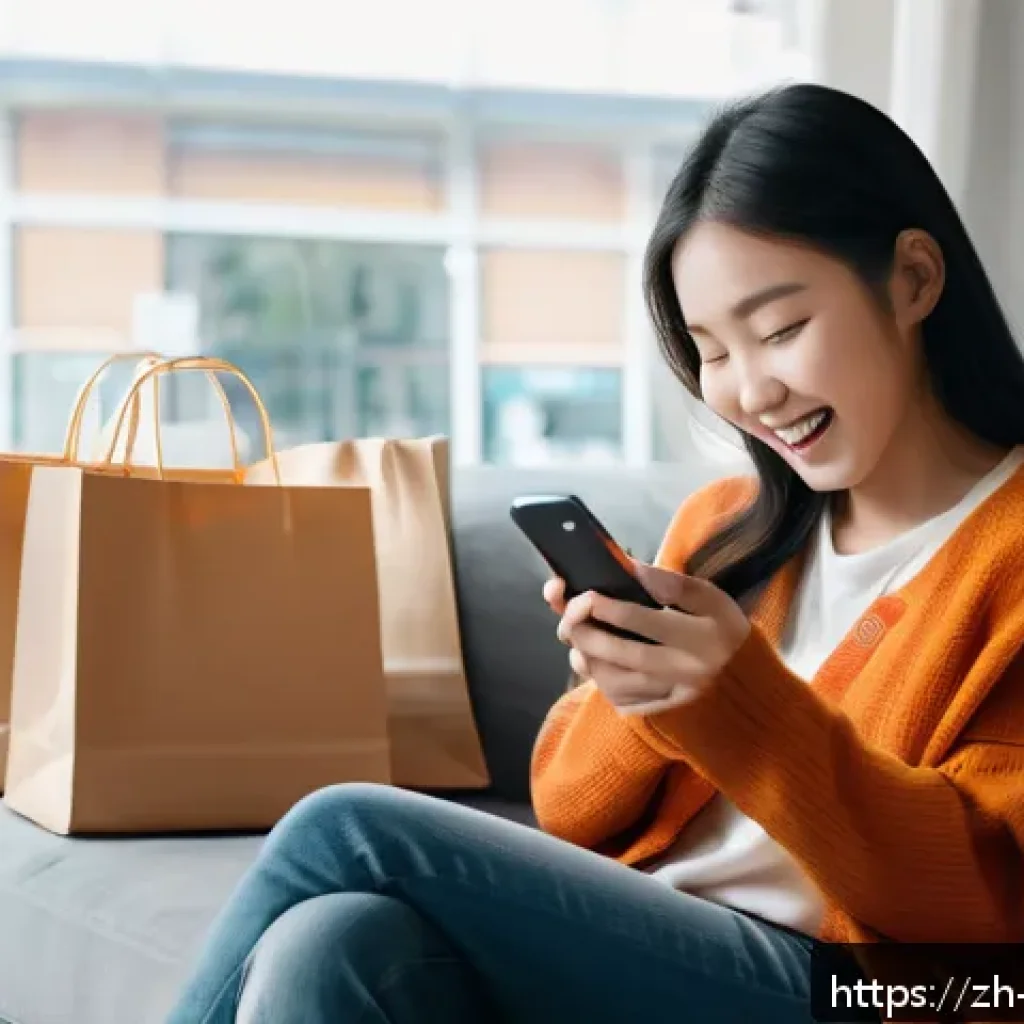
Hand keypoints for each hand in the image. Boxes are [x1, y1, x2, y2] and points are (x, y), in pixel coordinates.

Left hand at [552, 563, 750, 714]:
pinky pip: (621, 702)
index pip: (639, 620)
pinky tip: (599, 665)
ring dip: (587, 659)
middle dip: (585, 633)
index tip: (584, 593)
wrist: (750, 687)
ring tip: (580, 641)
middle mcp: (682, 671)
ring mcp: (670, 697)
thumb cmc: (726, 633)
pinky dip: (602, 683)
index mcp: (697, 636)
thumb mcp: (712, 598)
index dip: (604, 606)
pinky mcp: (662, 715)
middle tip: (570, 618)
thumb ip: (673, 583)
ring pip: (614, 682)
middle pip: (620, 654)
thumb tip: (632, 569)